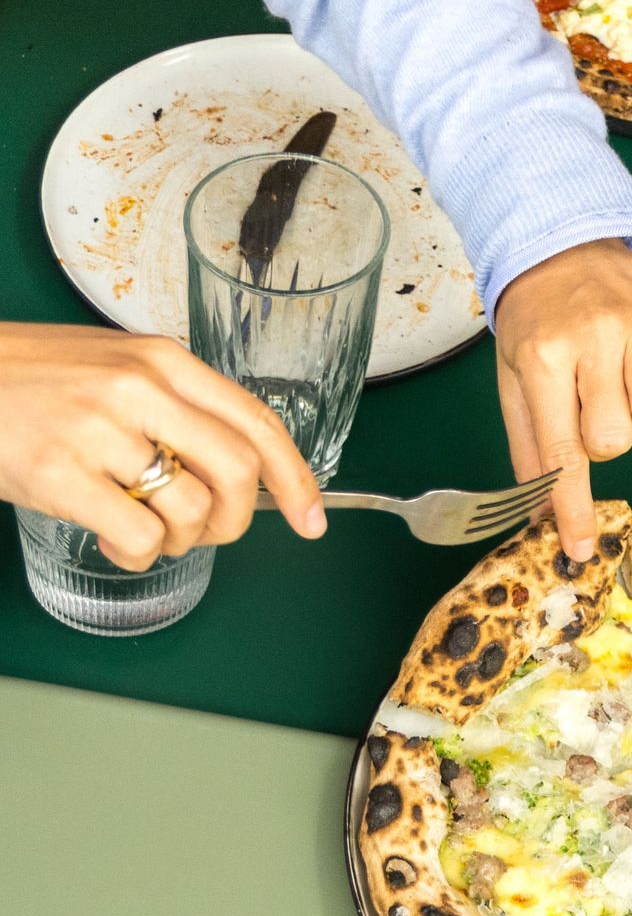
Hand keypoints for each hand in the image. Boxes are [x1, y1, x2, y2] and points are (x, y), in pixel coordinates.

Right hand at [0, 323, 324, 569]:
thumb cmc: (34, 378)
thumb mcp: (116, 367)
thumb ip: (176, 404)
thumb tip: (239, 465)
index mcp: (164, 360)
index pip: (256, 421)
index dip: (295, 476)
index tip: (313, 517)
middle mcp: (140, 388)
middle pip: (238, 470)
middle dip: (240, 519)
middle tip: (215, 533)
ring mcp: (98, 431)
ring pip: (190, 510)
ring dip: (182, 540)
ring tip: (149, 531)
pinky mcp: (58, 475)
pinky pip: (138, 537)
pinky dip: (139, 555)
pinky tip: (117, 544)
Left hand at [491, 242, 631, 560]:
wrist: (563, 245)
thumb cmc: (536, 323)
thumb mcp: (514, 381)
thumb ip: (530, 450)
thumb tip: (542, 518)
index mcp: (543, 358)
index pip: (563, 452)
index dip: (575, 508)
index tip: (583, 549)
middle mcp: (593, 339)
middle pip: (616, 439)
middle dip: (605, 445)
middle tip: (591, 413)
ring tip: (622, 392)